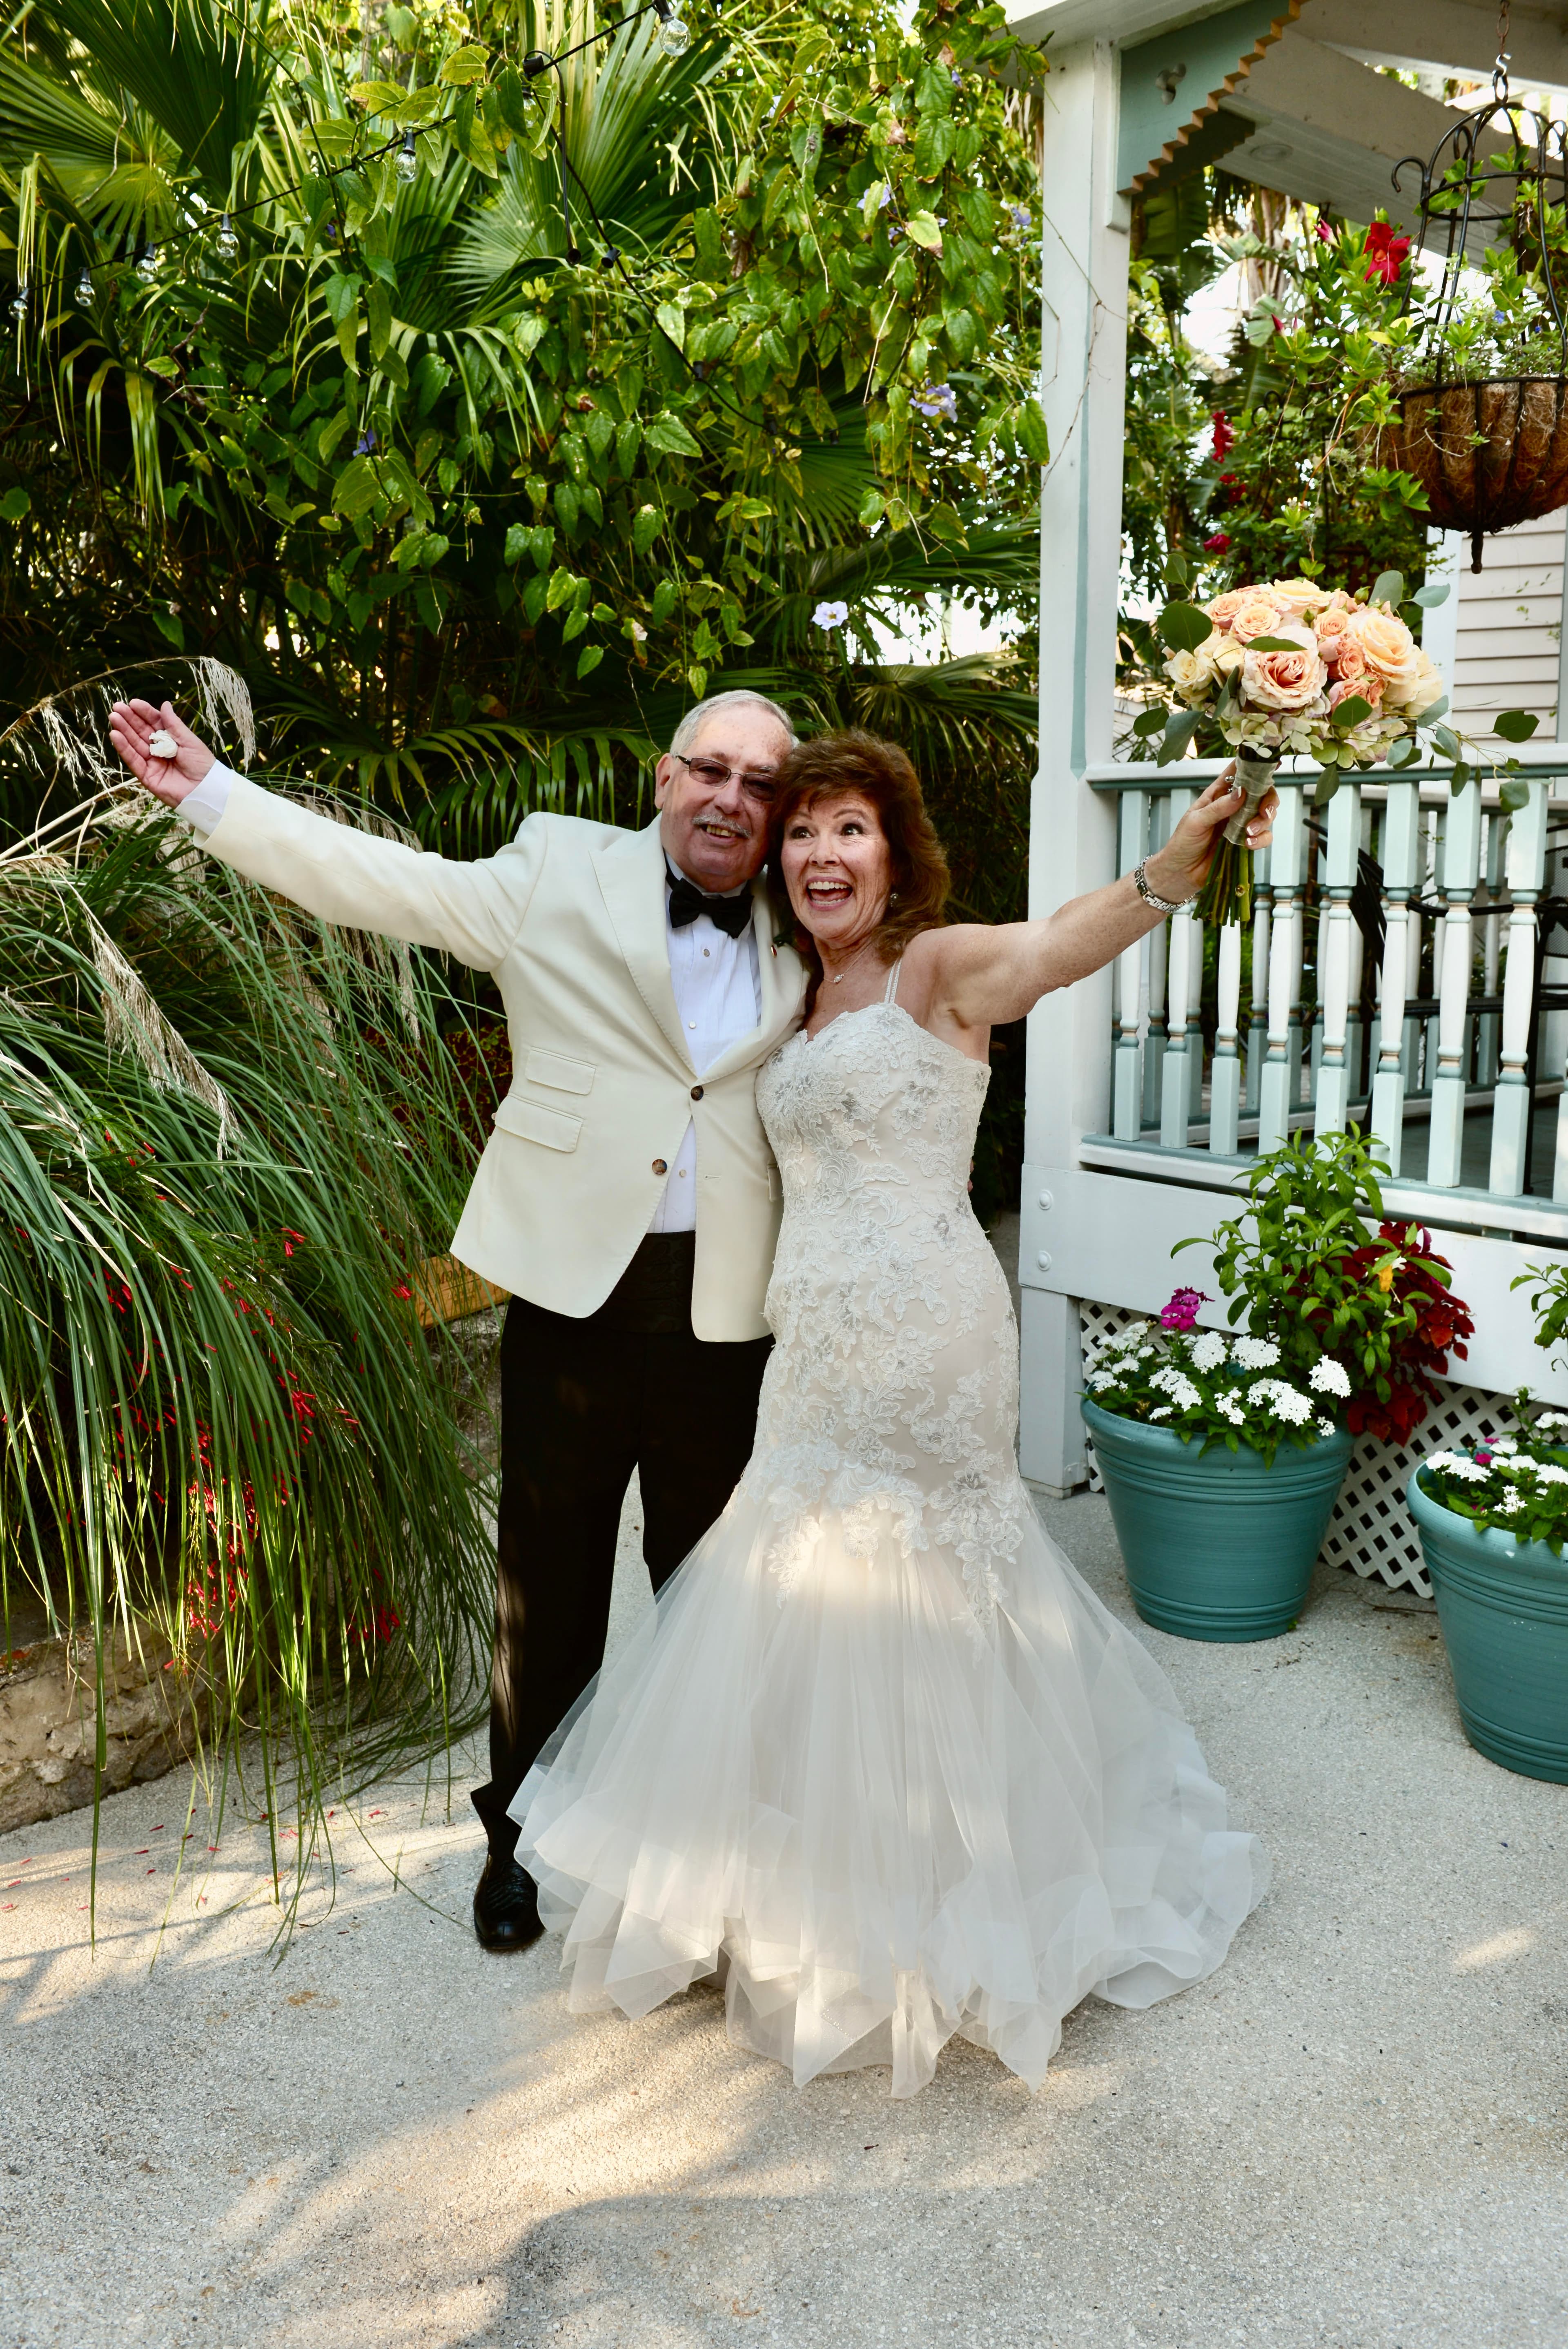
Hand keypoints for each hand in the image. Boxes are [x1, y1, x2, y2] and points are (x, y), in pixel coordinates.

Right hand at [107, 699, 215, 805]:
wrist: (206, 790)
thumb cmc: (202, 764)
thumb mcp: (189, 741)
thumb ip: (174, 724)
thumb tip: (164, 704)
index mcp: (170, 739)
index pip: (154, 723)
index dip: (144, 713)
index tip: (133, 703)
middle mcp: (159, 750)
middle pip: (141, 732)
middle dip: (129, 719)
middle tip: (117, 707)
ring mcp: (152, 763)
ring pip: (134, 744)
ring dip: (123, 731)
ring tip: (114, 717)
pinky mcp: (146, 776)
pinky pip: (133, 760)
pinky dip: (124, 748)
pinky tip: (115, 735)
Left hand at [1144, 764, 1276, 904]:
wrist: (1181, 873)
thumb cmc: (1183, 843)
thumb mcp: (1196, 821)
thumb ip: (1218, 807)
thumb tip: (1241, 793)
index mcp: (1218, 794)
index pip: (1238, 772)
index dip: (1253, 765)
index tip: (1267, 763)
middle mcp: (1233, 806)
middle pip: (1262, 792)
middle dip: (1268, 799)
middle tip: (1263, 811)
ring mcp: (1241, 824)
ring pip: (1266, 814)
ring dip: (1264, 821)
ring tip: (1249, 832)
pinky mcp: (1245, 842)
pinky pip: (1264, 836)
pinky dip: (1261, 839)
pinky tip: (1248, 844)